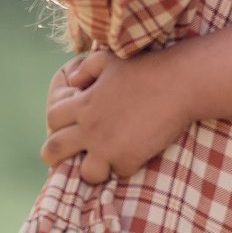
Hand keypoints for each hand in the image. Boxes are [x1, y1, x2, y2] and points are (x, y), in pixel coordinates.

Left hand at [40, 52, 192, 182]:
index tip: (66, 128)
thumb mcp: (110, 59)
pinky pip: (118, 173)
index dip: (57, 124)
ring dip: (92, 169)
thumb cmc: (147, 68)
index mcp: (84, 103)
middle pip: (54, 149)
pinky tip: (133, 157)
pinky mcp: (128, 158)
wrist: (179, 83)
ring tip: (102, 164)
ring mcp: (107, 146)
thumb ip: (87, 68)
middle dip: (54, 156)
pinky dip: (125, 167)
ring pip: (85, 172)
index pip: (52, 119)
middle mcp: (90, 126)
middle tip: (63, 160)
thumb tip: (72, 80)